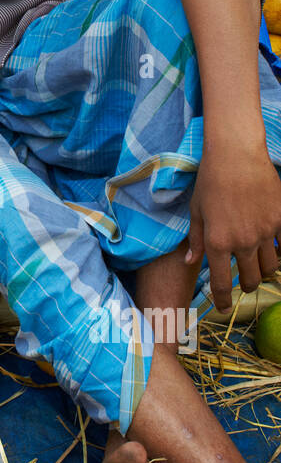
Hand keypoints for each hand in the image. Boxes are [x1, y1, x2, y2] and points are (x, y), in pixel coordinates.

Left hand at [185, 145, 280, 311]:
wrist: (236, 155)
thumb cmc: (211, 181)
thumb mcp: (196, 212)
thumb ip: (196, 240)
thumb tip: (190, 262)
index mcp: (217, 242)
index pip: (221, 283)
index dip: (223, 300)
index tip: (224, 308)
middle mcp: (242, 241)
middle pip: (249, 279)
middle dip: (245, 286)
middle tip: (243, 283)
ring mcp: (264, 232)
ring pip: (270, 267)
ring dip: (263, 271)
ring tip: (258, 265)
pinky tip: (275, 250)